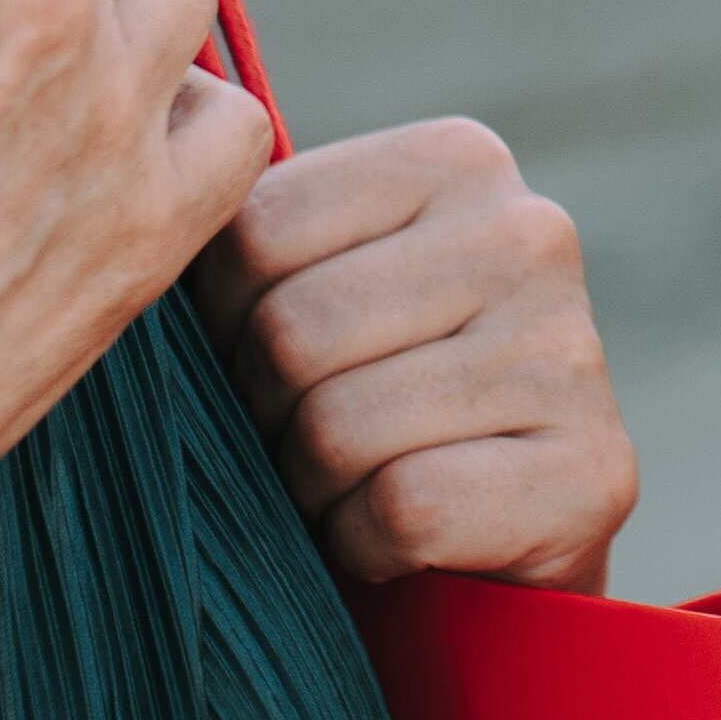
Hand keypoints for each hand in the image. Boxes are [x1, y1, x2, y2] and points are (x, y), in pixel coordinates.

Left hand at [196, 116, 631, 589]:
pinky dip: (368, 547)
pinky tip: (405, 541)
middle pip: (292, 333)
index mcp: (459, 160)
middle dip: (267, 417)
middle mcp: (533, 233)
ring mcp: (572, 352)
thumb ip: (252, 237)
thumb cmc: (367, 406)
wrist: (485, 559)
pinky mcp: (591, 473)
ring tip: (354, 489)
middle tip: (306, 445)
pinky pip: (400, 508)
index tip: (269, 364)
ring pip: (338, 429)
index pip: (255, 233)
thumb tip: (130, 198)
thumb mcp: (317, 288)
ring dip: (312, 491)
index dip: (223, 329)